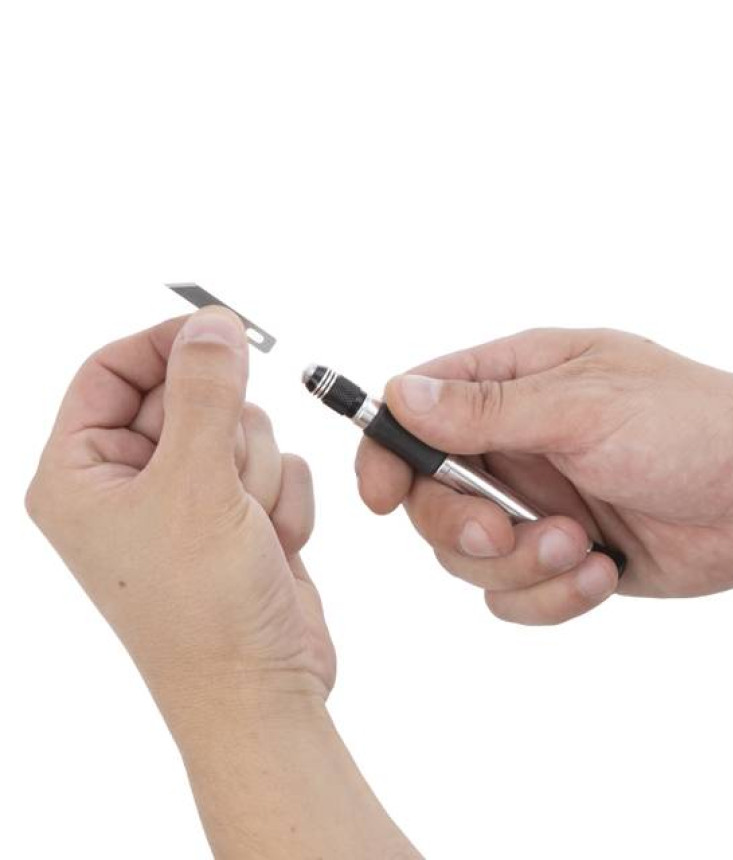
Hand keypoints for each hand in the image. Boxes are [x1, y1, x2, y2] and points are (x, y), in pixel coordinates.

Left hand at [26, 309, 334, 723]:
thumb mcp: (195, 485)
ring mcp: (189, 499)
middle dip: (228, 433)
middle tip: (228, 482)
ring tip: (250, 528)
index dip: (166, 345)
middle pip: (190, 395)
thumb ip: (205, 391)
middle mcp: (130, 483)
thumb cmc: (204, 609)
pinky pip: (277, 463)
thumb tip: (214, 322)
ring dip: (261, 473)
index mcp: (81, 474)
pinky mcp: (238, 515)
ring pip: (243, 427)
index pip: (111, 370)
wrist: (260, 687)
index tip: (222, 333)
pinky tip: (272, 546)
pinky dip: (285, 499)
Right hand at [356, 328, 732, 624]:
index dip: (385, 454)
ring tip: (580, 546)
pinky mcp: (559, 558)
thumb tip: (399, 394)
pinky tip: (604, 570)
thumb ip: (485, 410)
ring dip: (519, 564)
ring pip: (468, 558)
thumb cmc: (692, 424)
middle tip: (503, 532)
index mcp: (513, 385)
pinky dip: (552, 596)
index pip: (415, 412)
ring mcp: (534, 504)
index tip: (379, 497)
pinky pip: (514, 597)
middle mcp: (513, 445)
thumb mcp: (582, 406)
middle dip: (462, 525)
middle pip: (430, 498)